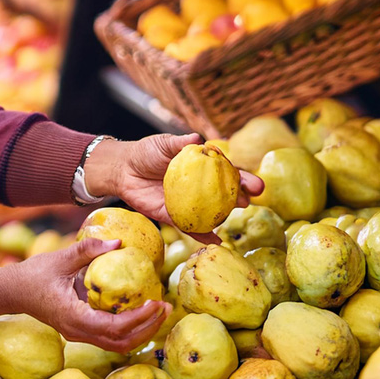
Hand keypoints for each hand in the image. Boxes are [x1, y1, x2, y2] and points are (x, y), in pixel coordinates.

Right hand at [0, 237, 170, 352]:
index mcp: (73, 317)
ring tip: (159, 312)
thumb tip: (119, 243)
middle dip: (147, 328)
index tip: (156, 303)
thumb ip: (88, 250)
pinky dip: (129, 328)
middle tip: (166, 308)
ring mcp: (79, 334)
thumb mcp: (60, 258)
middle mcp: (78, 331)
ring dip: (140, 331)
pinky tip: (140, 311)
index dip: (138, 319)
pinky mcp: (80, 330)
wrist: (11, 292)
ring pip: (117, 344)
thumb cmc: (33, 274)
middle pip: (121, 342)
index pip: (113, 328)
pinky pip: (110, 337)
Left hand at [85, 133, 264, 243]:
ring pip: (211, 212)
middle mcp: (198, 187)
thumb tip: (197, 138)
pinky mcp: (172, 215)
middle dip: (241, 196)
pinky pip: (189, 227)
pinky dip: (203, 235)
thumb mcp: (164, 144)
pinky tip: (216, 240)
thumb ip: (180, 143)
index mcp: (200, 168)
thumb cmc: (146, 152)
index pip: (226, 173)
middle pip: (224, 193)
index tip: (256, 184)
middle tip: (252, 199)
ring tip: (237, 213)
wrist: (123, 169)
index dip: (242, 178)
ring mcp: (187, 203)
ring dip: (226, 214)